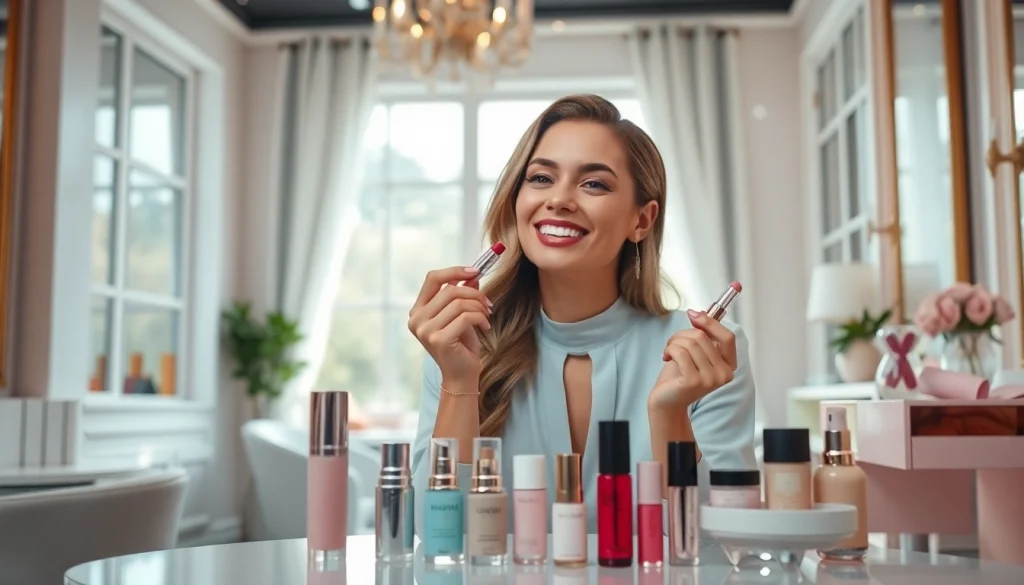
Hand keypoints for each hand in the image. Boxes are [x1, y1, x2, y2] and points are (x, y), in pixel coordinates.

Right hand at [408, 266, 492, 382]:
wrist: (461, 375)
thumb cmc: (461, 345)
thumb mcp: (460, 315)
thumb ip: (462, 295)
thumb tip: (472, 275)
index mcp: (418, 310)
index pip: (432, 279)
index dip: (454, 271)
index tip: (475, 271)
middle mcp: (416, 319)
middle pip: (450, 290)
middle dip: (474, 293)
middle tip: (488, 303)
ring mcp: (425, 330)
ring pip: (459, 303)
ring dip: (479, 307)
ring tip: (487, 315)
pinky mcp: (439, 339)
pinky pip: (466, 317)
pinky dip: (481, 318)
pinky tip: (486, 327)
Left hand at [648, 309, 737, 410]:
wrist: (667, 400)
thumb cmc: (680, 375)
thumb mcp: (695, 353)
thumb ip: (703, 335)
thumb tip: (699, 313)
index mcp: (729, 366)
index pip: (728, 337)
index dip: (710, 323)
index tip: (693, 314)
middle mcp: (724, 374)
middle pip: (703, 337)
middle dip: (682, 334)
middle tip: (672, 343)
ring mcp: (710, 379)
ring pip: (691, 343)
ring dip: (674, 342)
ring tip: (669, 351)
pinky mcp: (693, 381)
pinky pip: (680, 352)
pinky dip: (669, 349)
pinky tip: (666, 357)